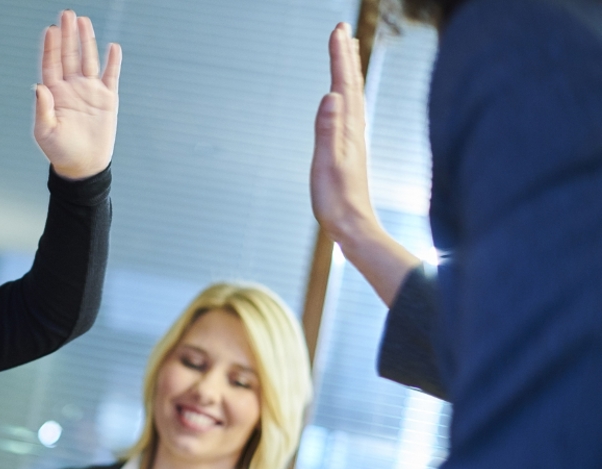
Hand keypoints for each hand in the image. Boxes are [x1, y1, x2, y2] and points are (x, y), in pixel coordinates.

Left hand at [34, 9, 122, 179]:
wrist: (83, 166)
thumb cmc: (59, 151)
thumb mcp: (45, 132)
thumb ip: (42, 109)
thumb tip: (39, 86)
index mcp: (55, 93)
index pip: (51, 64)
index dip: (51, 47)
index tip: (50, 30)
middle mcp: (72, 87)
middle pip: (69, 55)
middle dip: (68, 35)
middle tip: (67, 14)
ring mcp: (90, 91)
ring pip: (88, 60)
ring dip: (86, 41)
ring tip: (84, 21)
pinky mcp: (107, 99)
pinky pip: (111, 76)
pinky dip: (113, 62)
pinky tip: (112, 47)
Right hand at [311, 22, 378, 243]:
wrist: (352, 225)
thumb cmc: (337, 199)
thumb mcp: (327, 164)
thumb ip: (328, 130)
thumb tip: (331, 96)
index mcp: (348, 128)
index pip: (342, 84)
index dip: (339, 56)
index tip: (337, 29)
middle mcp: (354, 128)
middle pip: (350, 83)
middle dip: (345, 54)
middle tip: (342, 29)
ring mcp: (353, 137)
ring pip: (352, 94)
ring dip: (349, 70)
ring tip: (347, 51)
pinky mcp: (350, 147)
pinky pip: (349, 109)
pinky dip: (347, 93)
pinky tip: (345, 96)